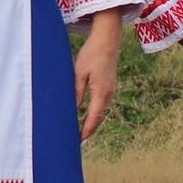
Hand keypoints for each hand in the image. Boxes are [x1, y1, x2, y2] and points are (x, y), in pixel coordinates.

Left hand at [74, 12, 121, 140]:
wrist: (107, 40)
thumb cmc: (91, 54)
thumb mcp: (79, 73)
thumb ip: (76, 93)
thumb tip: (71, 110)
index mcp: (101, 93)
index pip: (93, 118)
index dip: (85, 131)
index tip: (78, 141)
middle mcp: (109, 94)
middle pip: (99, 118)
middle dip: (89, 131)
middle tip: (78, 142)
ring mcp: (111, 90)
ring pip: (102, 112)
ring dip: (93, 123)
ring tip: (82, 133)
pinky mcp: (110, 86)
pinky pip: (104, 105)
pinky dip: (96, 114)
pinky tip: (89, 117)